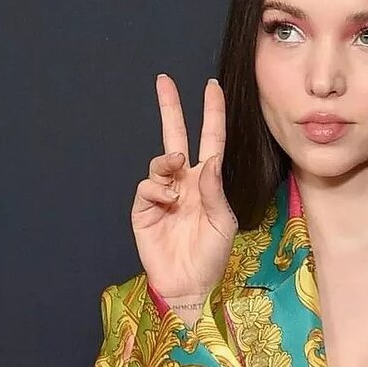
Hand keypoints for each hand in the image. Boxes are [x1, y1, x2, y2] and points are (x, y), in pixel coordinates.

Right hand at [130, 73, 238, 299]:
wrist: (189, 285)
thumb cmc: (211, 258)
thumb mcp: (223, 224)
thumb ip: (214, 192)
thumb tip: (208, 160)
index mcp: (206, 184)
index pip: (210, 142)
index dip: (212, 115)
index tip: (213, 88)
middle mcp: (184, 184)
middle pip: (175, 138)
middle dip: (171, 109)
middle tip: (165, 81)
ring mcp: (163, 195)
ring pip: (159, 161)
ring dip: (167, 160)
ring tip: (175, 168)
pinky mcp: (144, 210)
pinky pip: (147, 186)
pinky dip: (156, 189)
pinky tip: (166, 201)